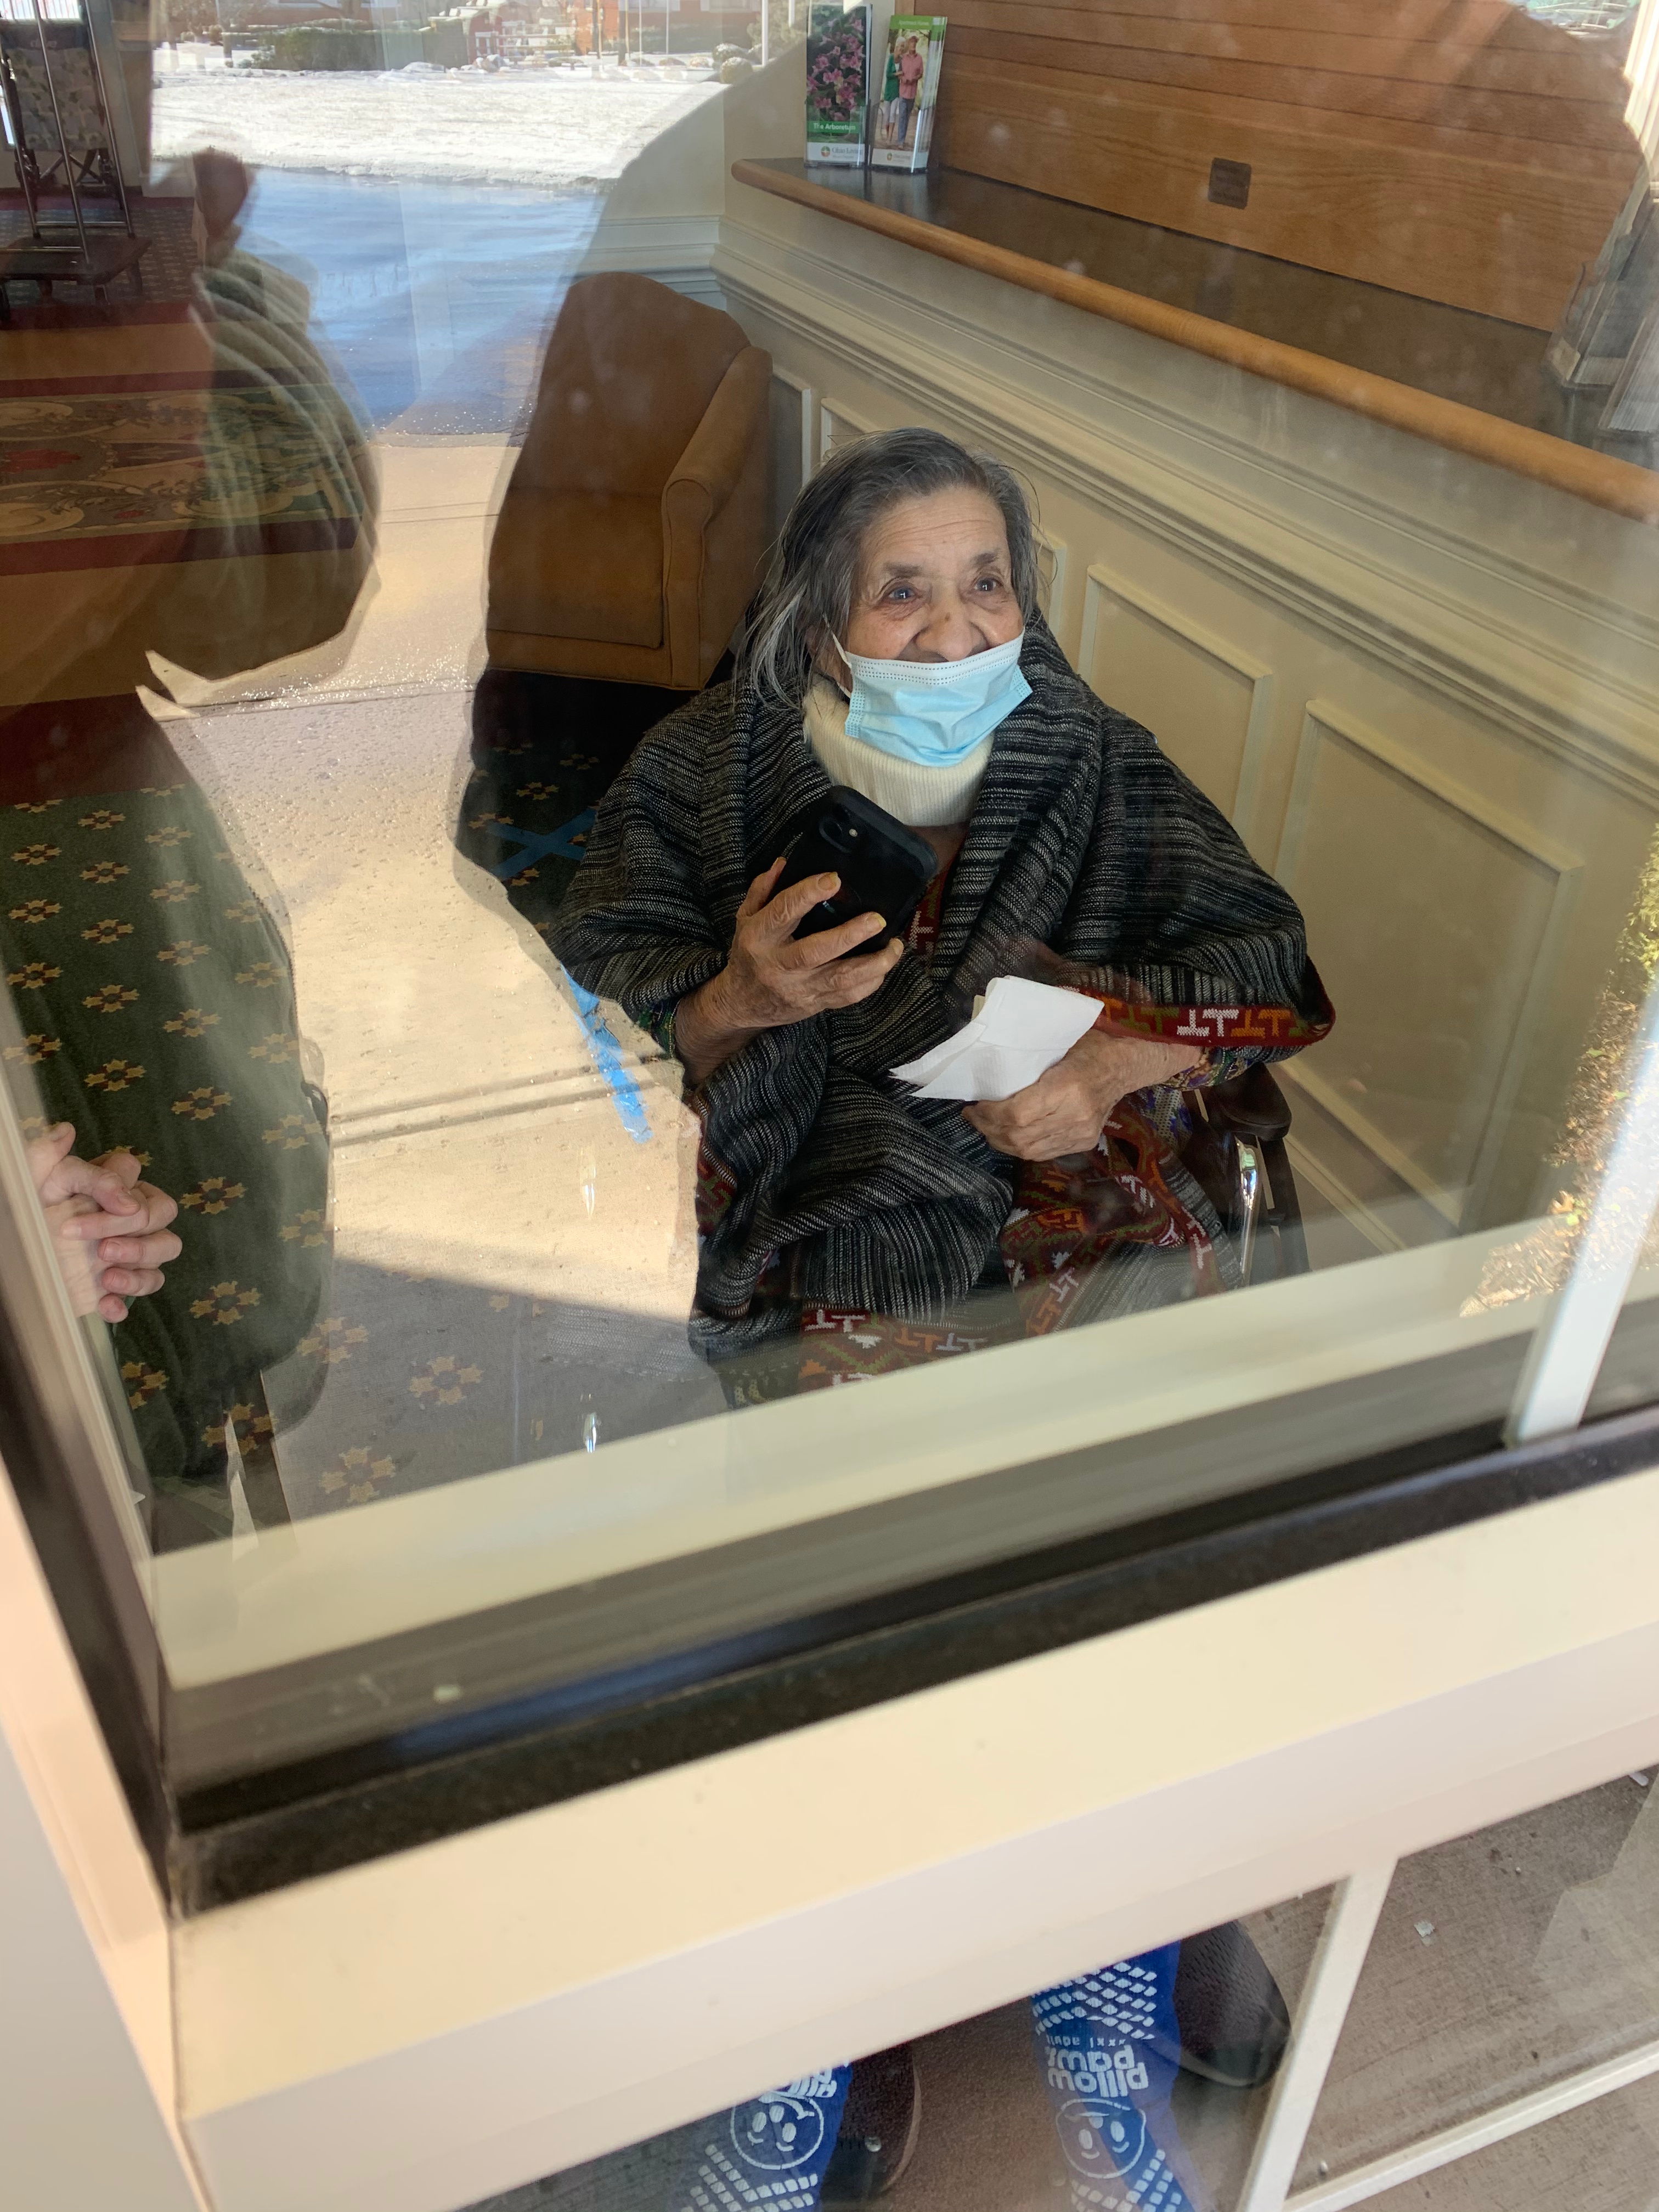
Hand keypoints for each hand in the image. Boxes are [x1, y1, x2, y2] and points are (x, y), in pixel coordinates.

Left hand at [27, 1123, 181, 1322]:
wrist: (15, 1265)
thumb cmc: (23, 1217)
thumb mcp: (30, 1185)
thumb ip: (47, 1156)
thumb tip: (68, 1132)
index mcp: (107, 1184)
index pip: (133, 1176)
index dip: (118, 1192)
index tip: (94, 1206)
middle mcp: (125, 1213)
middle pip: (162, 1213)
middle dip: (135, 1232)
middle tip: (100, 1248)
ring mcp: (128, 1247)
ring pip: (167, 1247)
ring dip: (142, 1261)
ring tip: (107, 1275)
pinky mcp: (122, 1280)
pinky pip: (148, 1285)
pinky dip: (129, 1296)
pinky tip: (106, 1303)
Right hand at [676, 857, 904, 1081]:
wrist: (742, 1004)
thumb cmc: (748, 954)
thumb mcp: (746, 918)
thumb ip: (763, 890)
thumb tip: (784, 863)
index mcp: (760, 937)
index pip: (783, 912)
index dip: (807, 894)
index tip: (833, 879)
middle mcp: (779, 965)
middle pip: (815, 951)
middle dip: (849, 935)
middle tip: (876, 919)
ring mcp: (799, 988)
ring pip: (840, 979)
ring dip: (872, 963)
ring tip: (894, 945)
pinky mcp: (815, 1004)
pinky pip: (847, 997)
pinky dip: (870, 983)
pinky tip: (883, 966)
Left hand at [963, 1029, 1200, 1160]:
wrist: (1127, 1065)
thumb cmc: (1091, 1044)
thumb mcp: (1060, 1038)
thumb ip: (1027, 1052)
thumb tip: (987, 1051)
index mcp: (1068, 1087)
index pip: (1017, 1115)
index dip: (989, 1115)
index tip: (974, 1103)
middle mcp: (1075, 1116)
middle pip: (1019, 1137)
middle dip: (989, 1129)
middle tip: (974, 1115)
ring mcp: (1081, 1133)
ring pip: (1028, 1150)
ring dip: (1001, 1140)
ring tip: (986, 1125)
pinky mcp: (1084, 1143)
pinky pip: (1042, 1153)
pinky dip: (1020, 1145)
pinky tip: (1008, 1133)